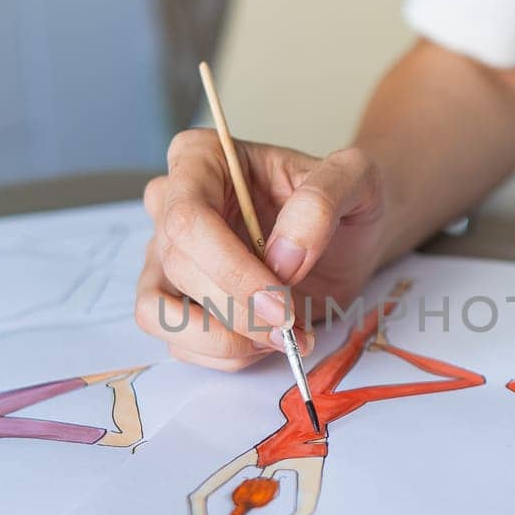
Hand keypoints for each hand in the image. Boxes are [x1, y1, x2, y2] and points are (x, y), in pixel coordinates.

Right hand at [136, 131, 386, 370]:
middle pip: (179, 268)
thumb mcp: (354, 177)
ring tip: (280, 340)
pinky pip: (178, 341)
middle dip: (238, 310)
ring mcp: (167, 256)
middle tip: (291, 327)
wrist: (350, 233)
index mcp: (200, 159)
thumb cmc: (344, 196)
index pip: (189, 219)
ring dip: (221, 341)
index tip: (282, 302)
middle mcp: (171, 204)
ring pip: (159, 312)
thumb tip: (282, 257)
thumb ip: (322, 202)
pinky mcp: (178, 300)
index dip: (231, 269)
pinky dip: (225, 355)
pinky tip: (269, 342)